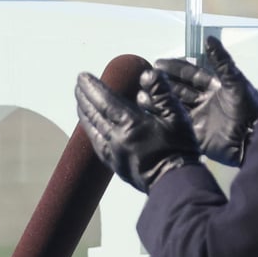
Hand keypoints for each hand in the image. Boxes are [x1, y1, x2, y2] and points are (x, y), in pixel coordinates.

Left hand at [74, 67, 197, 192]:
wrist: (176, 182)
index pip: (105, 101)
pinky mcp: (116, 165)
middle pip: (94, 114)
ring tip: (80, 103)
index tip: (82, 77)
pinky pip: (97, 145)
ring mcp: (114, 153)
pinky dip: (90, 132)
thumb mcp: (176, 116)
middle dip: (84, 98)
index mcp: (131, 124)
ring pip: (92, 130)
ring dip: (84, 114)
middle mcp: (117, 139)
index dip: (92, 87)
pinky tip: (90, 128)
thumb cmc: (179, 149)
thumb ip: (161, 93)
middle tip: (78, 85)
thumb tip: (146, 74)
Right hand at [153, 34, 257, 166]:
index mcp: (214, 86)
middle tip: (144, 78)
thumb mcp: (235, 81)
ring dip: (159, 99)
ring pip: (174, 104)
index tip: (157, 63)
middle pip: (179, 88)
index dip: (175, 68)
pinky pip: (174, 121)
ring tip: (141, 94)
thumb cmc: (247, 107)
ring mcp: (197, 116)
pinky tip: (148, 111)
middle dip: (162, 82)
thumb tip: (208, 38)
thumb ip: (221, 61)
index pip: (190, 73)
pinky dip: (161, 116)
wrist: (251, 138)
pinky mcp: (193, 132)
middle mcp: (203, 99)